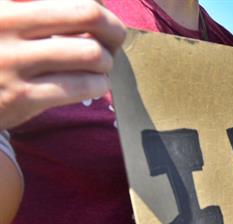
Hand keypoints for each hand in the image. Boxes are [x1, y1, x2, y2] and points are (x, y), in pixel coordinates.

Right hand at [0, 0, 125, 129]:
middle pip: (89, 12)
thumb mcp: (7, 15)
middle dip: (112, 28)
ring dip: (105, 61)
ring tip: (98, 64)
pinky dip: (98, 84)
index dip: (95, 3)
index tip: (94, 15)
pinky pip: (83, 86)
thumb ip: (37, 5)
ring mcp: (11, 60)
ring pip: (91, 53)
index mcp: (4, 0)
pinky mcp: (21, 95)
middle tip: (112, 38)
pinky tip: (91, 84)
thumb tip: (96, 6)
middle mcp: (4, 21)